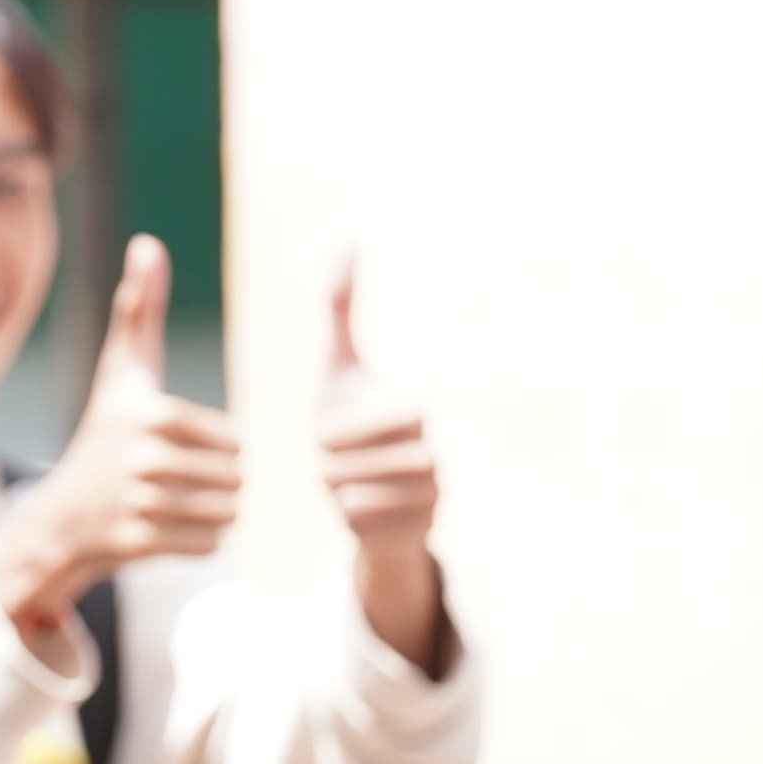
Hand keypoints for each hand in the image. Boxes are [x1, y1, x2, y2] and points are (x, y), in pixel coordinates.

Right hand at [0, 235, 240, 636]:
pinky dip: (196, 544)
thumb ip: (140, 310)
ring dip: (210, 516)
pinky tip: (161, 531)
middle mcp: (143, 455)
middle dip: (216, 486)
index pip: (234, 441)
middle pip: (237, 479)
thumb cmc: (102, 436)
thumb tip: (148, 243)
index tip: (173, 449)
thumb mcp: (121, 374)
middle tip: (172, 484)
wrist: (58, 517)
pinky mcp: (137, 541)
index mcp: (151, 412)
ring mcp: (138, 501)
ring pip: (228, 514)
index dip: (216, 450)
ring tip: (169, 506)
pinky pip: (210, 545)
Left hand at [318, 256, 454, 675]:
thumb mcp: (339, 368)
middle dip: (328, 462)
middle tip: (341, 463)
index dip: (331, 430)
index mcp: (412, 408)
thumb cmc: (351, 425)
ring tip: (353, 484)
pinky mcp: (425, 528)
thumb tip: (351, 235)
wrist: (381, 503)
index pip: (348, 420)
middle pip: (343, 457)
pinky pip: (360, 522)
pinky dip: (350, 519)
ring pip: (349, 492)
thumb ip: (339, 306)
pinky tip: (365, 512)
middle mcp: (431, 447)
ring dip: (337, 490)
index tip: (339, 432)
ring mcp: (434, 491)